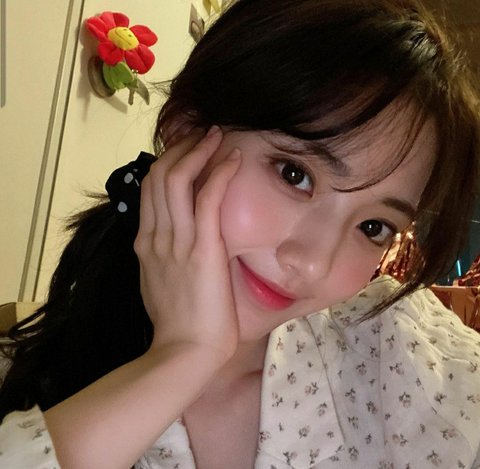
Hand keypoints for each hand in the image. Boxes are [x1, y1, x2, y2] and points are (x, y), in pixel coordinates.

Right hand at [134, 126, 240, 364]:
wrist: (183, 352)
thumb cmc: (179, 324)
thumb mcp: (160, 283)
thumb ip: (162, 257)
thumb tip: (175, 242)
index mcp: (145, 243)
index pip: (150, 189)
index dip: (167, 163)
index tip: (187, 151)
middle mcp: (156, 235)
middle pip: (160, 175)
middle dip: (181, 148)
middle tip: (203, 135)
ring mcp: (176, 240)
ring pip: (178, 179)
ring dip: (198, 151)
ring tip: (217, 136)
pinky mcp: (202, 248)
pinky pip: (208, 199)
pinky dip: (220, 173)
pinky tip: (234, 158)